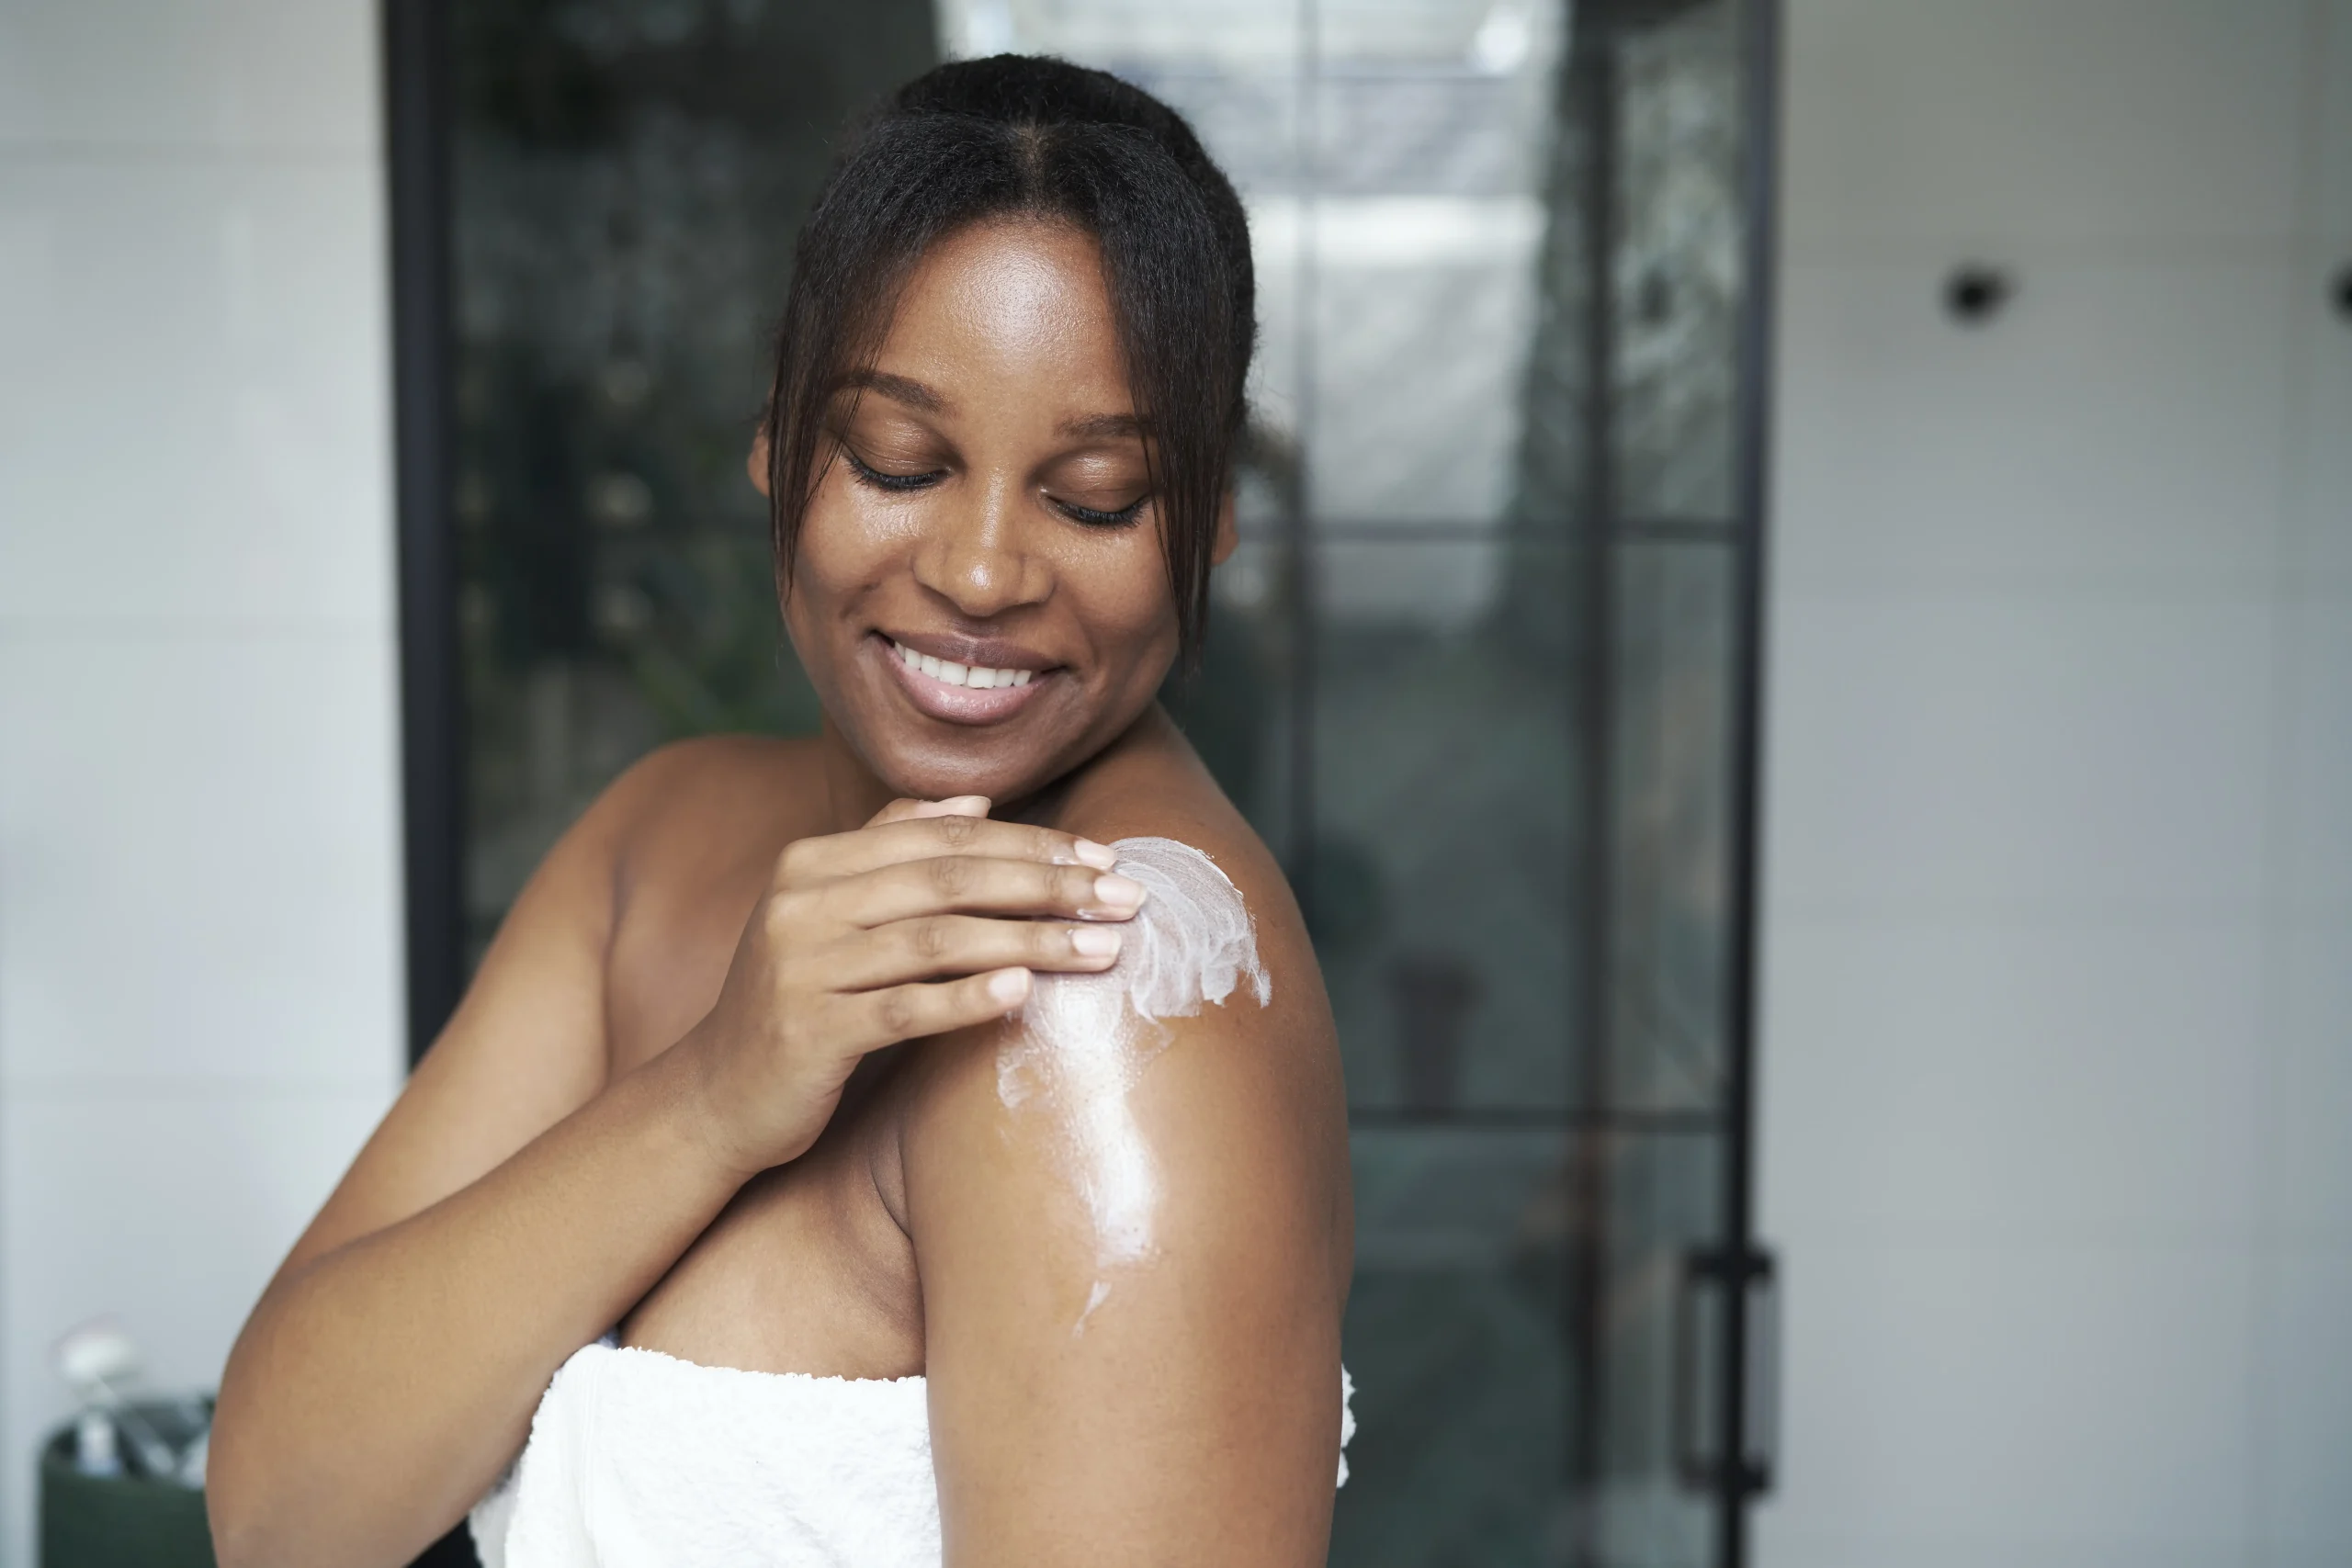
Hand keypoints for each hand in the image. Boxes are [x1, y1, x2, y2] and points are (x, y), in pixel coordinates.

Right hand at [680, 797, 1143, 1177]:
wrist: (716, 1095)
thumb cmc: (798, 1000)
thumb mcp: (829, 913)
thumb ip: (891, 849)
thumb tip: (977, 801)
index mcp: (813, 861)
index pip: (943, 837)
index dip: (1030, 843)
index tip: (1104, 859)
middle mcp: (804, 903)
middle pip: (949, 879)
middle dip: (1048, 885)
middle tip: (1126, 898)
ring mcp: (803, 967)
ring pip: (938, 941)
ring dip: (1031, 940)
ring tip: (1102, 949)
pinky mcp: (810, 1033)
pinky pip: (903, 1009)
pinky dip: (967, 998)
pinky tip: (1024, 992)